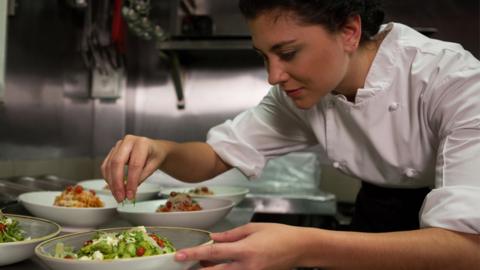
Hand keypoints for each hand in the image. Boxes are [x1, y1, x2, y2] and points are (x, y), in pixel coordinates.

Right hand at [101, 135, 165, 201]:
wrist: (153, 148)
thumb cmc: (155, 155)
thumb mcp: (154, 166)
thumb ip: (142, 176)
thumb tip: (129, 190)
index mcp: (142, 143)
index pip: (135, 164)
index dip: (131, 182)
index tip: (131, 195)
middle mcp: (128, 141)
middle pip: (117, 163)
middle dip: (117, 183)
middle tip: (120, 197)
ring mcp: (118, 146)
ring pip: (109, 165)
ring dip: (111, 183)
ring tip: (117, 195)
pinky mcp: (112, 151)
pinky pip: (105, 165)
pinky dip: (108, 178)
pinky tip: (113, 187)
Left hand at [175, 223, 302, 269]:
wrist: (300, 248)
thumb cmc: (279, 234)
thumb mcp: (253, 228)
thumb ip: (230, 235)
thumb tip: (212, 239)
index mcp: (245, 250)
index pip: (213, 252)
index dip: (193, 254)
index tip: (179, 256)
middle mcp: (247, 267)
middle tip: (185, 264)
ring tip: (206, 261)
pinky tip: (219, 264)